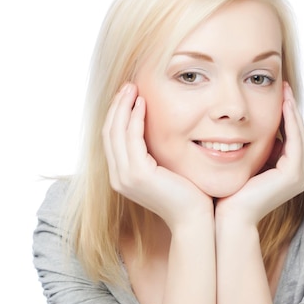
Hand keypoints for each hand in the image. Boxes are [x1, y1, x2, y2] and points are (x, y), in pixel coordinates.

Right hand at [103, 83, 212, 228]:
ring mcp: (125, 177)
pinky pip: (131, 138)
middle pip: (109, 132)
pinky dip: (134, 118)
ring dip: (124, 107)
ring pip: (116, 132)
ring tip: (133, 88)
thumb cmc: (187, 195)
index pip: (112, 139)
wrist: (194, 217)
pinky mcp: (138, 175)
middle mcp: (118, 177)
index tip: (127, 95)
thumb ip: (154, 154)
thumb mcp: (165, 170)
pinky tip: (143, 103)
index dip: (117, 114)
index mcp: (122, 176)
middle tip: (128, 85)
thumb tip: (155, 133)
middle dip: (117, 106)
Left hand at [215, 83, 303, 224]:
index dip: (283, 115)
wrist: (227, 218)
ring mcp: (297, 177)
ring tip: (284, 90)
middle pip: (296, 134)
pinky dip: (290, 121)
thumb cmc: (227, 195)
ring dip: (292, 111)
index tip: (275, 94)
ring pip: (298, 135)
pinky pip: (295, 140)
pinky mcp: (293, 175)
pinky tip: (282, 104)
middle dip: (290, 109)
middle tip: (283, 85)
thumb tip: (237, 130)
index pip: (288, 138)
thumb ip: (247, 150)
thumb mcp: (239, 165)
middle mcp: (295, 176)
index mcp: (284, 175)